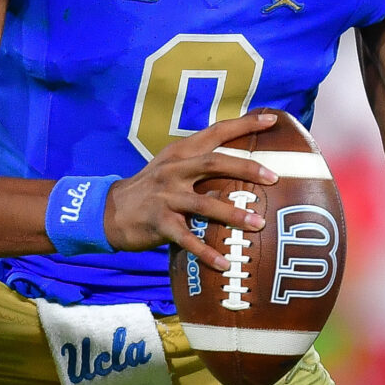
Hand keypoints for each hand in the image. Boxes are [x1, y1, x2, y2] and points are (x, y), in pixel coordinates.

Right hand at [104, 110, 280, 270]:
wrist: (109, 211)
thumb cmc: (151, 190)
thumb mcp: (171, 168)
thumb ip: (200, 164)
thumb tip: (242, 167)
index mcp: (180, 153)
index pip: (215, 132)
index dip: (243, 125)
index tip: (271, 121)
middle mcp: (174, 170)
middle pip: (214, 163)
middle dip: (246, 168)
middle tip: (274, 178)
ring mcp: (165, 196)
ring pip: (204, 204)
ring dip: (233, 214)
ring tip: (258, 224)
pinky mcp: (158, 222)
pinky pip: (187, 239)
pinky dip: (206, 252)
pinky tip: (224, 263)